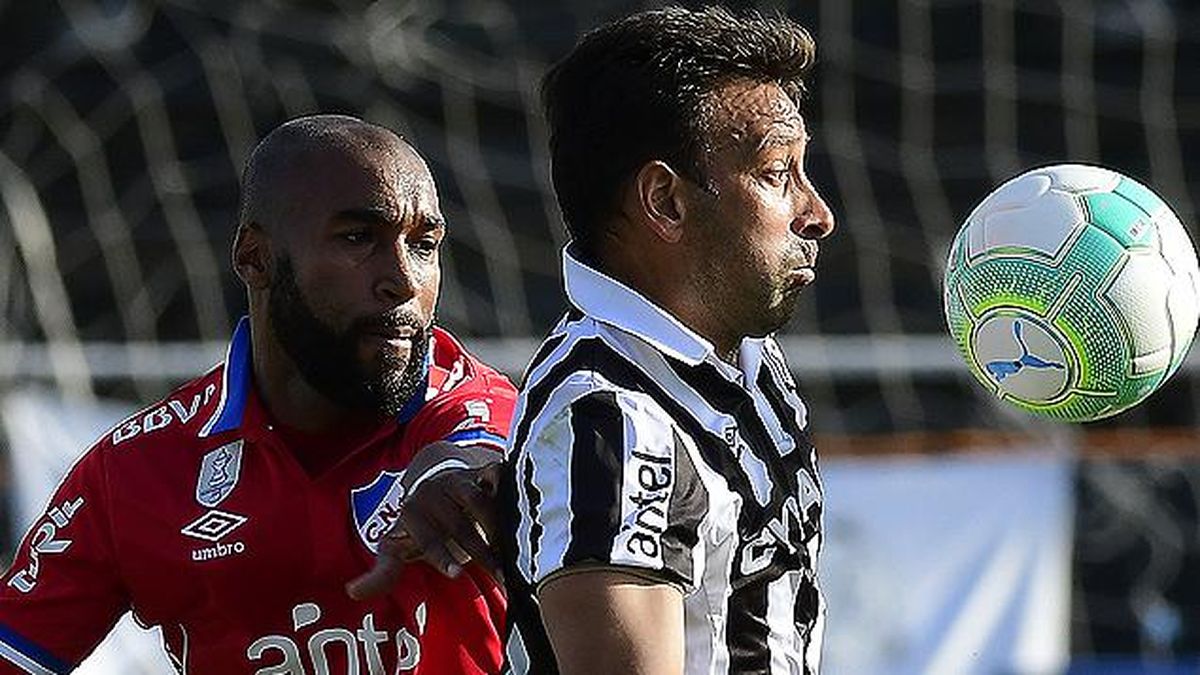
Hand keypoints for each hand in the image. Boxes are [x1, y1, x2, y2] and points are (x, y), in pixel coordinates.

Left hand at [346, 441, 501, 599]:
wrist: (434, 478)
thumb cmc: (418, 526)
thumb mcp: (396, 547)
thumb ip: (382, 573)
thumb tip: (351, 592)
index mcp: (411, 513)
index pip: (428, 538)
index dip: (441, 556)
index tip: (456, 575)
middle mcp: (433, 493)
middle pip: (459, 525)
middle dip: (479, 551)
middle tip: (500, 575)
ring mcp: (459, 480)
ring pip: (479, 502)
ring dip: (496, 528)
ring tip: (513, 552)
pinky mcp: (482, 471)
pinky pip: (495, 476)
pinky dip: (506, 488)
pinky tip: (519, 509)